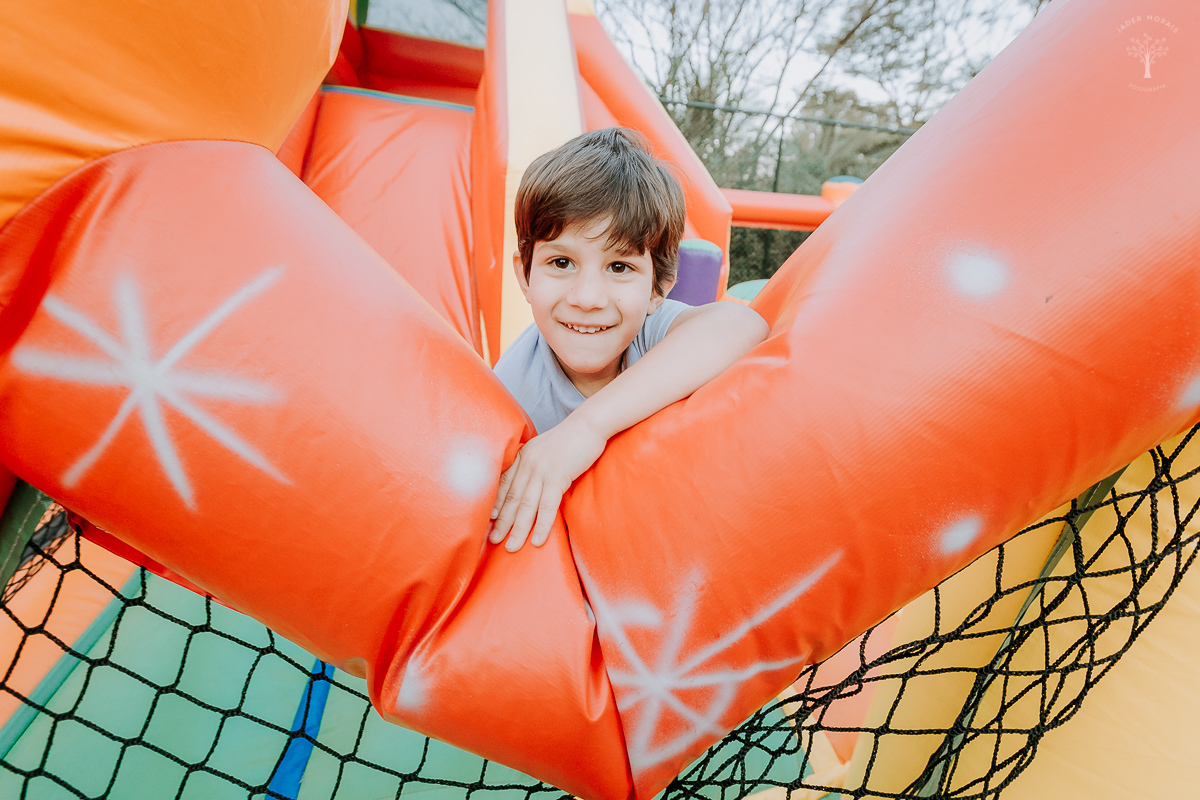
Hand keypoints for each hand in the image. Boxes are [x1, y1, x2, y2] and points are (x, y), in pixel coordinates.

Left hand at [489, 415, 607, 551]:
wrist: (589, 424)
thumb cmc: (571, 438)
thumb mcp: (544, 449)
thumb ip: (534, 464)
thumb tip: (531, 484)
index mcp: (522, 456)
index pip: (503, 484)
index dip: (495, 504)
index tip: (489, 521)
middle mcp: (527, 463)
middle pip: (511, 498)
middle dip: (501, 522)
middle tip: (493, 541)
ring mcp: (541, 470)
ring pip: (526, 505)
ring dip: (518, 529)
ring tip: (512, 547)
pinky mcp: (558, 476)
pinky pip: (547, 505)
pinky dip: (542, 524)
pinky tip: (537, 540)